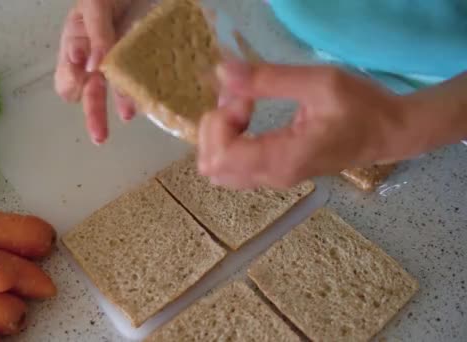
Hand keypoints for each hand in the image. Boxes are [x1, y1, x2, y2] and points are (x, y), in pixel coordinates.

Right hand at [55, 0, 136, 143]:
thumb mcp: (96, 6)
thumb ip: (94, 34)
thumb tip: (91, 66)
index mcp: (76, 46)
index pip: (67, 78)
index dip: (73, 81)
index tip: (84, 71)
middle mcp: (96, 61)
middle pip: (90, 95)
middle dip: (94, 115)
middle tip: (100, 135)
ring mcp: (121, 64)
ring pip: (117, 94)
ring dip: (122, 104)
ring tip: (129, 114)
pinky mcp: (144, 65)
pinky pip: (142, 85)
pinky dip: (145, 93)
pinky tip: (148, 98)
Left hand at [198, 60, 421, 189]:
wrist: (388, 134)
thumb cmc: (361, 107)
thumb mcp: (319, 83)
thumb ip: (268, 80)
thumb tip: (221, 72)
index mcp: (283, 160)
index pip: (220, 156)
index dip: (220, 122)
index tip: (244, 98)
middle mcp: (272, 177)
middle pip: (210, 166)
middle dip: (215, 127)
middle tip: (241, 100)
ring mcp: (271, 179)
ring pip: (217, 169)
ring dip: (219, 133)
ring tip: (244, 107)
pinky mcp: (272, 173)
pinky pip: (231, 165)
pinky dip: (228, 139)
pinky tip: (247, 117)